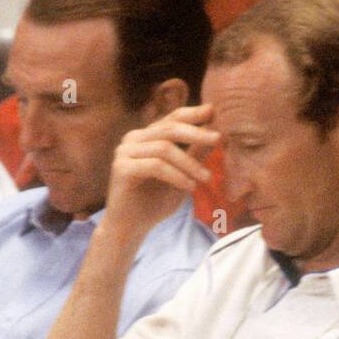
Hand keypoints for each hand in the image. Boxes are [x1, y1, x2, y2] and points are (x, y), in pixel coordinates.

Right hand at [102, 104, 219, 241]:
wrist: (131, 228)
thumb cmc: (155, 203)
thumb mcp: (183, 177)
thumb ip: (195, 155)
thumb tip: (217, 134)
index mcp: (147, 137)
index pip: (171, 119)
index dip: (193, 114)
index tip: (214, 110)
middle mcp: (133, 139)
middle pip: (169, 128)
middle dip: (196, 133)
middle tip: (218, 139)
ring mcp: (125, 152)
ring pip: (164, 148)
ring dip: (189, 163)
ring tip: (206, 179)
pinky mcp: (121, 168)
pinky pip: (155, 166)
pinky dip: (176, 176)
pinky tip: (190, 188)